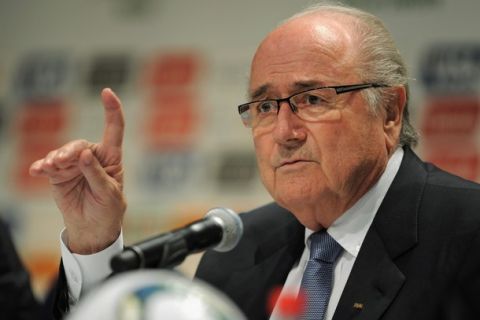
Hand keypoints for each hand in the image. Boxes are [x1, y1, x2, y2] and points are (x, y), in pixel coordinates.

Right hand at [29, 88, 126, 253]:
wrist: (91, 228)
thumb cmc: (108, 209)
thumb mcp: (108, 194)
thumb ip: (96, 174)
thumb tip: (84, 153)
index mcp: (111, 158)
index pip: (114, 130)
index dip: (112, 110)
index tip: (107, 92)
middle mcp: (92, 158)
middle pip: (80, 144)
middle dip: (70, 150)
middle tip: (62, 161)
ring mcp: (74, 165)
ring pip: (62, 153)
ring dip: (54, 158)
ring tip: (49, 168)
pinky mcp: (59, 175)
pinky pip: (48, 166)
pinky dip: (42, 167)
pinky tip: (37, 171)